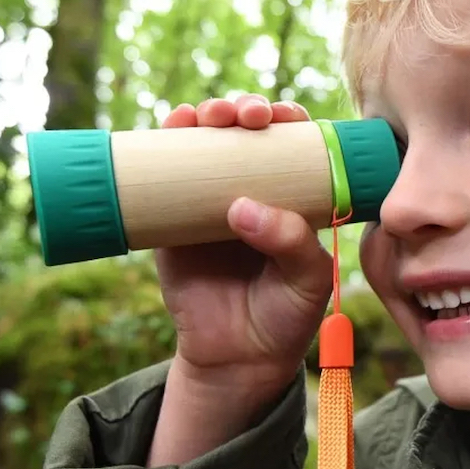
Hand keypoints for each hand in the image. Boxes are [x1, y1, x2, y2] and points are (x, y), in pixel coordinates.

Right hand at [155, 94, 332, 403]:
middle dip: (244, 109)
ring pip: (204, 145)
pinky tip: (170, 127)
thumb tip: (241, 207)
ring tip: (207, 117)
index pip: (293, 144)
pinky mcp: (171, 221)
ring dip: (203, 116)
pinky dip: (162, 145)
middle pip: (246, 133)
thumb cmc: (285, 315)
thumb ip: (291, 243)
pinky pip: (162, 177)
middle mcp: (251, 189)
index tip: (285, 116)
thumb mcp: (307, 280)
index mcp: (294, 197)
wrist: (238, 358)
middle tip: (246, 115)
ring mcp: (209, 201)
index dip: (288, 120)